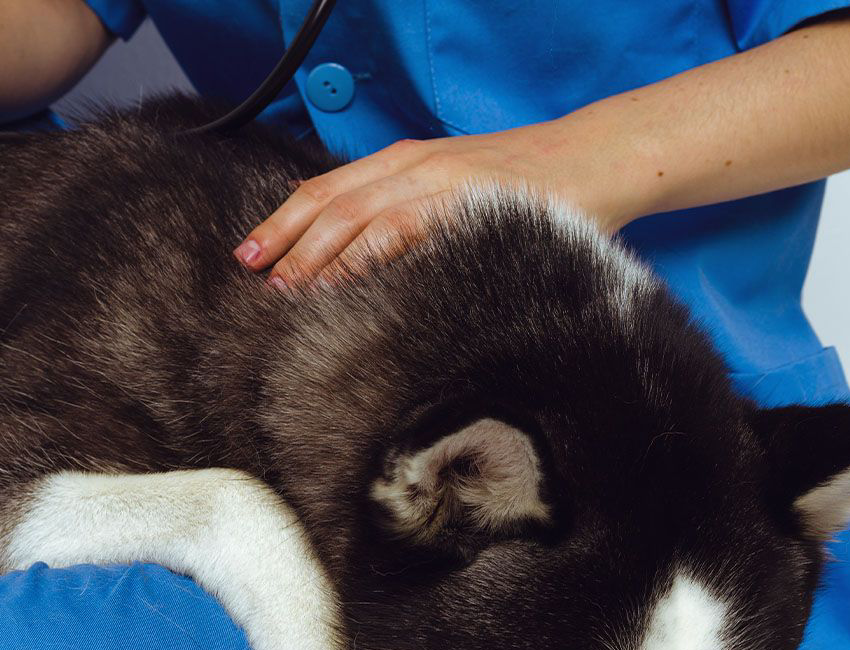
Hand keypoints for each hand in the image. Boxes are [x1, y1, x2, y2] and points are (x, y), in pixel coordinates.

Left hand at [233, 114, 636, 286]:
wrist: (594, 158)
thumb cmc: (531, 188)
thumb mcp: (460, 196)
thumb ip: (417, 221)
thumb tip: (378, 266)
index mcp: (407, 163)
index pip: (329, 190)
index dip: (284, 222)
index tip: (252, 255)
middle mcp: (414, 166)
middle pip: (330, 201)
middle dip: (285, 239)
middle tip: (252, 276)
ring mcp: (439, 181)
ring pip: (358, 214)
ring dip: (316, 253)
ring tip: (286, 287)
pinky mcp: (468, 202)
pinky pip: (406, 227)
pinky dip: (369, 253)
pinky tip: (345, 279)